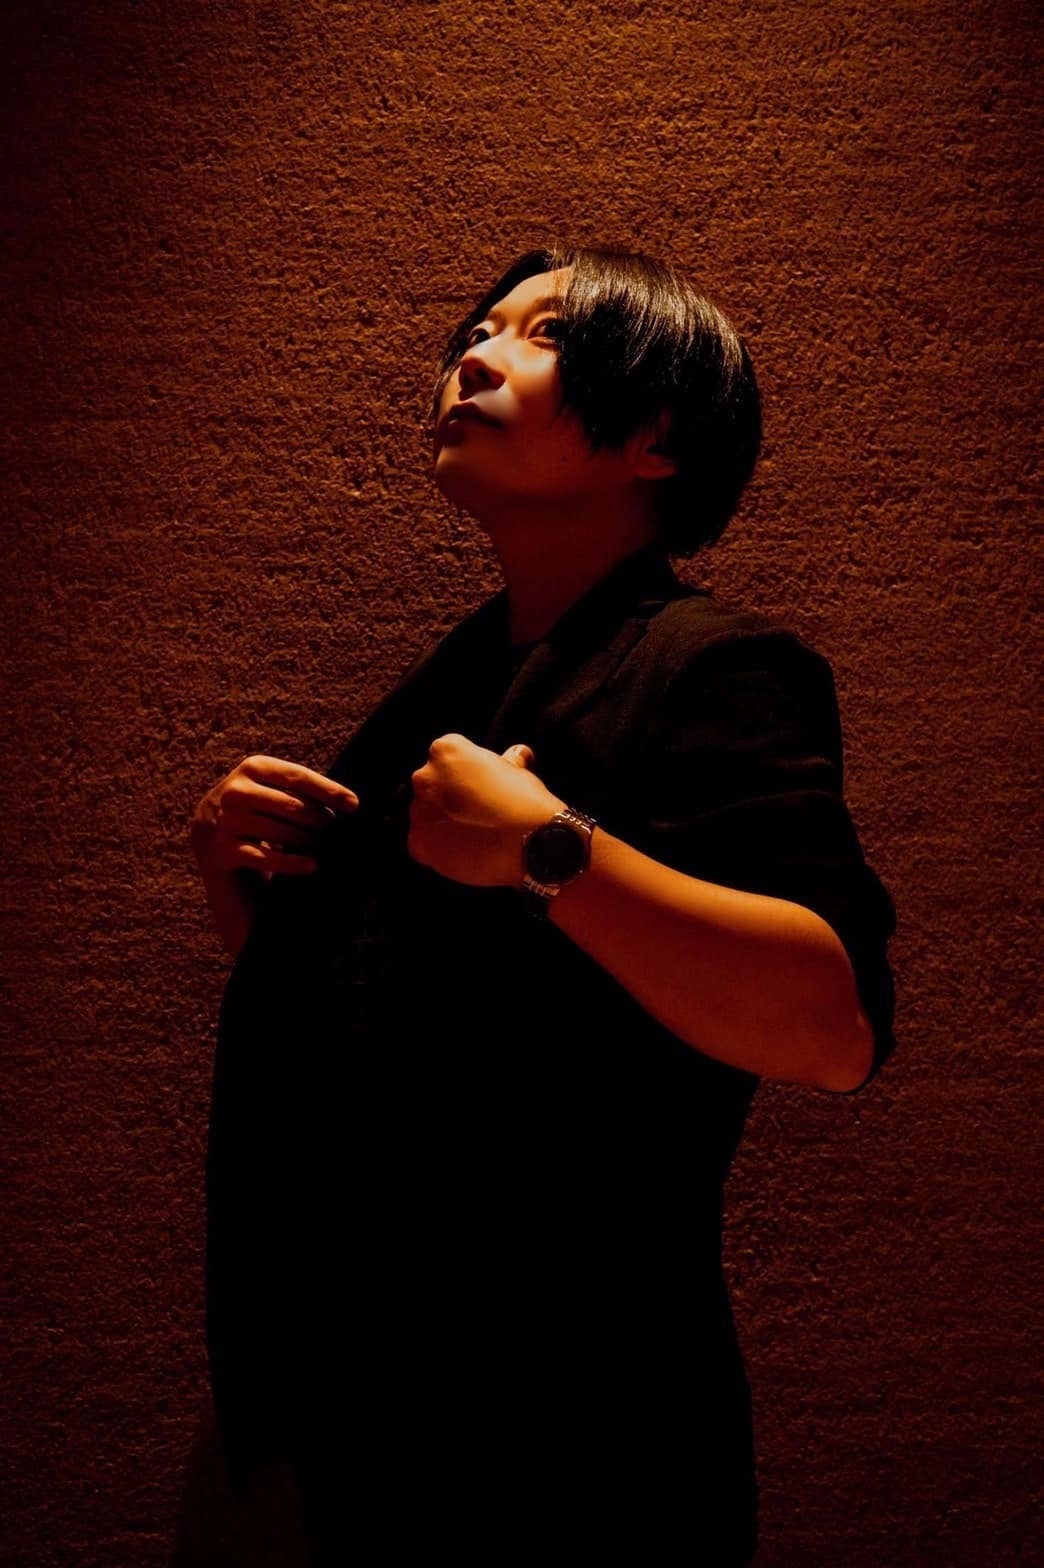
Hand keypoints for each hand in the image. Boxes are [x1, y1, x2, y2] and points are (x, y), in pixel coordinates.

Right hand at [189, 754, 358, 881]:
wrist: (212, 848)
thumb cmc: (256, 820)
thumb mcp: (273, 796)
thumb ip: (299, 793)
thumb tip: (347, 803)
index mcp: (252, 768)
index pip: (297, 777)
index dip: (328, 790)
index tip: (354, 805)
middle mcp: (234, 790)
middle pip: (291, 805)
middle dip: (318, 819)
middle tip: (335, 831)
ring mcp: (224, 821)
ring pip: (280, 831)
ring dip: (307, 841)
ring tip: (323, 846)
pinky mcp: (220, 851)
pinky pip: (266, 857)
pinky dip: (292, 862)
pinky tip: (311, 865)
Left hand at [407, 734, 564, 887]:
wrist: (531, 844)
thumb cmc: (524, 802)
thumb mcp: (518, 771)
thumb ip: (506, 761)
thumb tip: (516, 755)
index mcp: (446, 751)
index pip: (448, 756)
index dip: (465, 772)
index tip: (479, 784)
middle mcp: (424, 778)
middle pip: (431, 784)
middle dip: (448, 795)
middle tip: (475, 810)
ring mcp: (419, 811)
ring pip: (426, 813)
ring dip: (442, 820)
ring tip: (471, 833)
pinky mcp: (418, 843)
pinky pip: (424, 842)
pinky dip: (439, 846)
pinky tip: (463, 849)